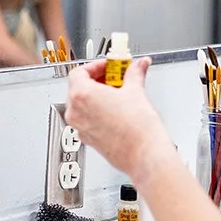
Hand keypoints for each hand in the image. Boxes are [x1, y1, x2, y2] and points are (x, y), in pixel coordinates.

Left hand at [64, 58, 169, 182]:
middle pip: (78, 87)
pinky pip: (87, 119)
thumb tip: (138, 65)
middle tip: (116, 77)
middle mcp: (76, 112)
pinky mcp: (88, 139)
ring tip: (119, 93)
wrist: (145, 154)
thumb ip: (134, 73)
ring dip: (98, 96)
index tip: (110, 66)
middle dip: (98, 80)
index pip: (79, 72)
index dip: (96, 66)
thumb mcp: (136, 91)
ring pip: (82, 104)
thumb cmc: (137, 129)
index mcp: (82, 95)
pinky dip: (98, 111)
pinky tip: (117, 110)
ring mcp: (80, 127)